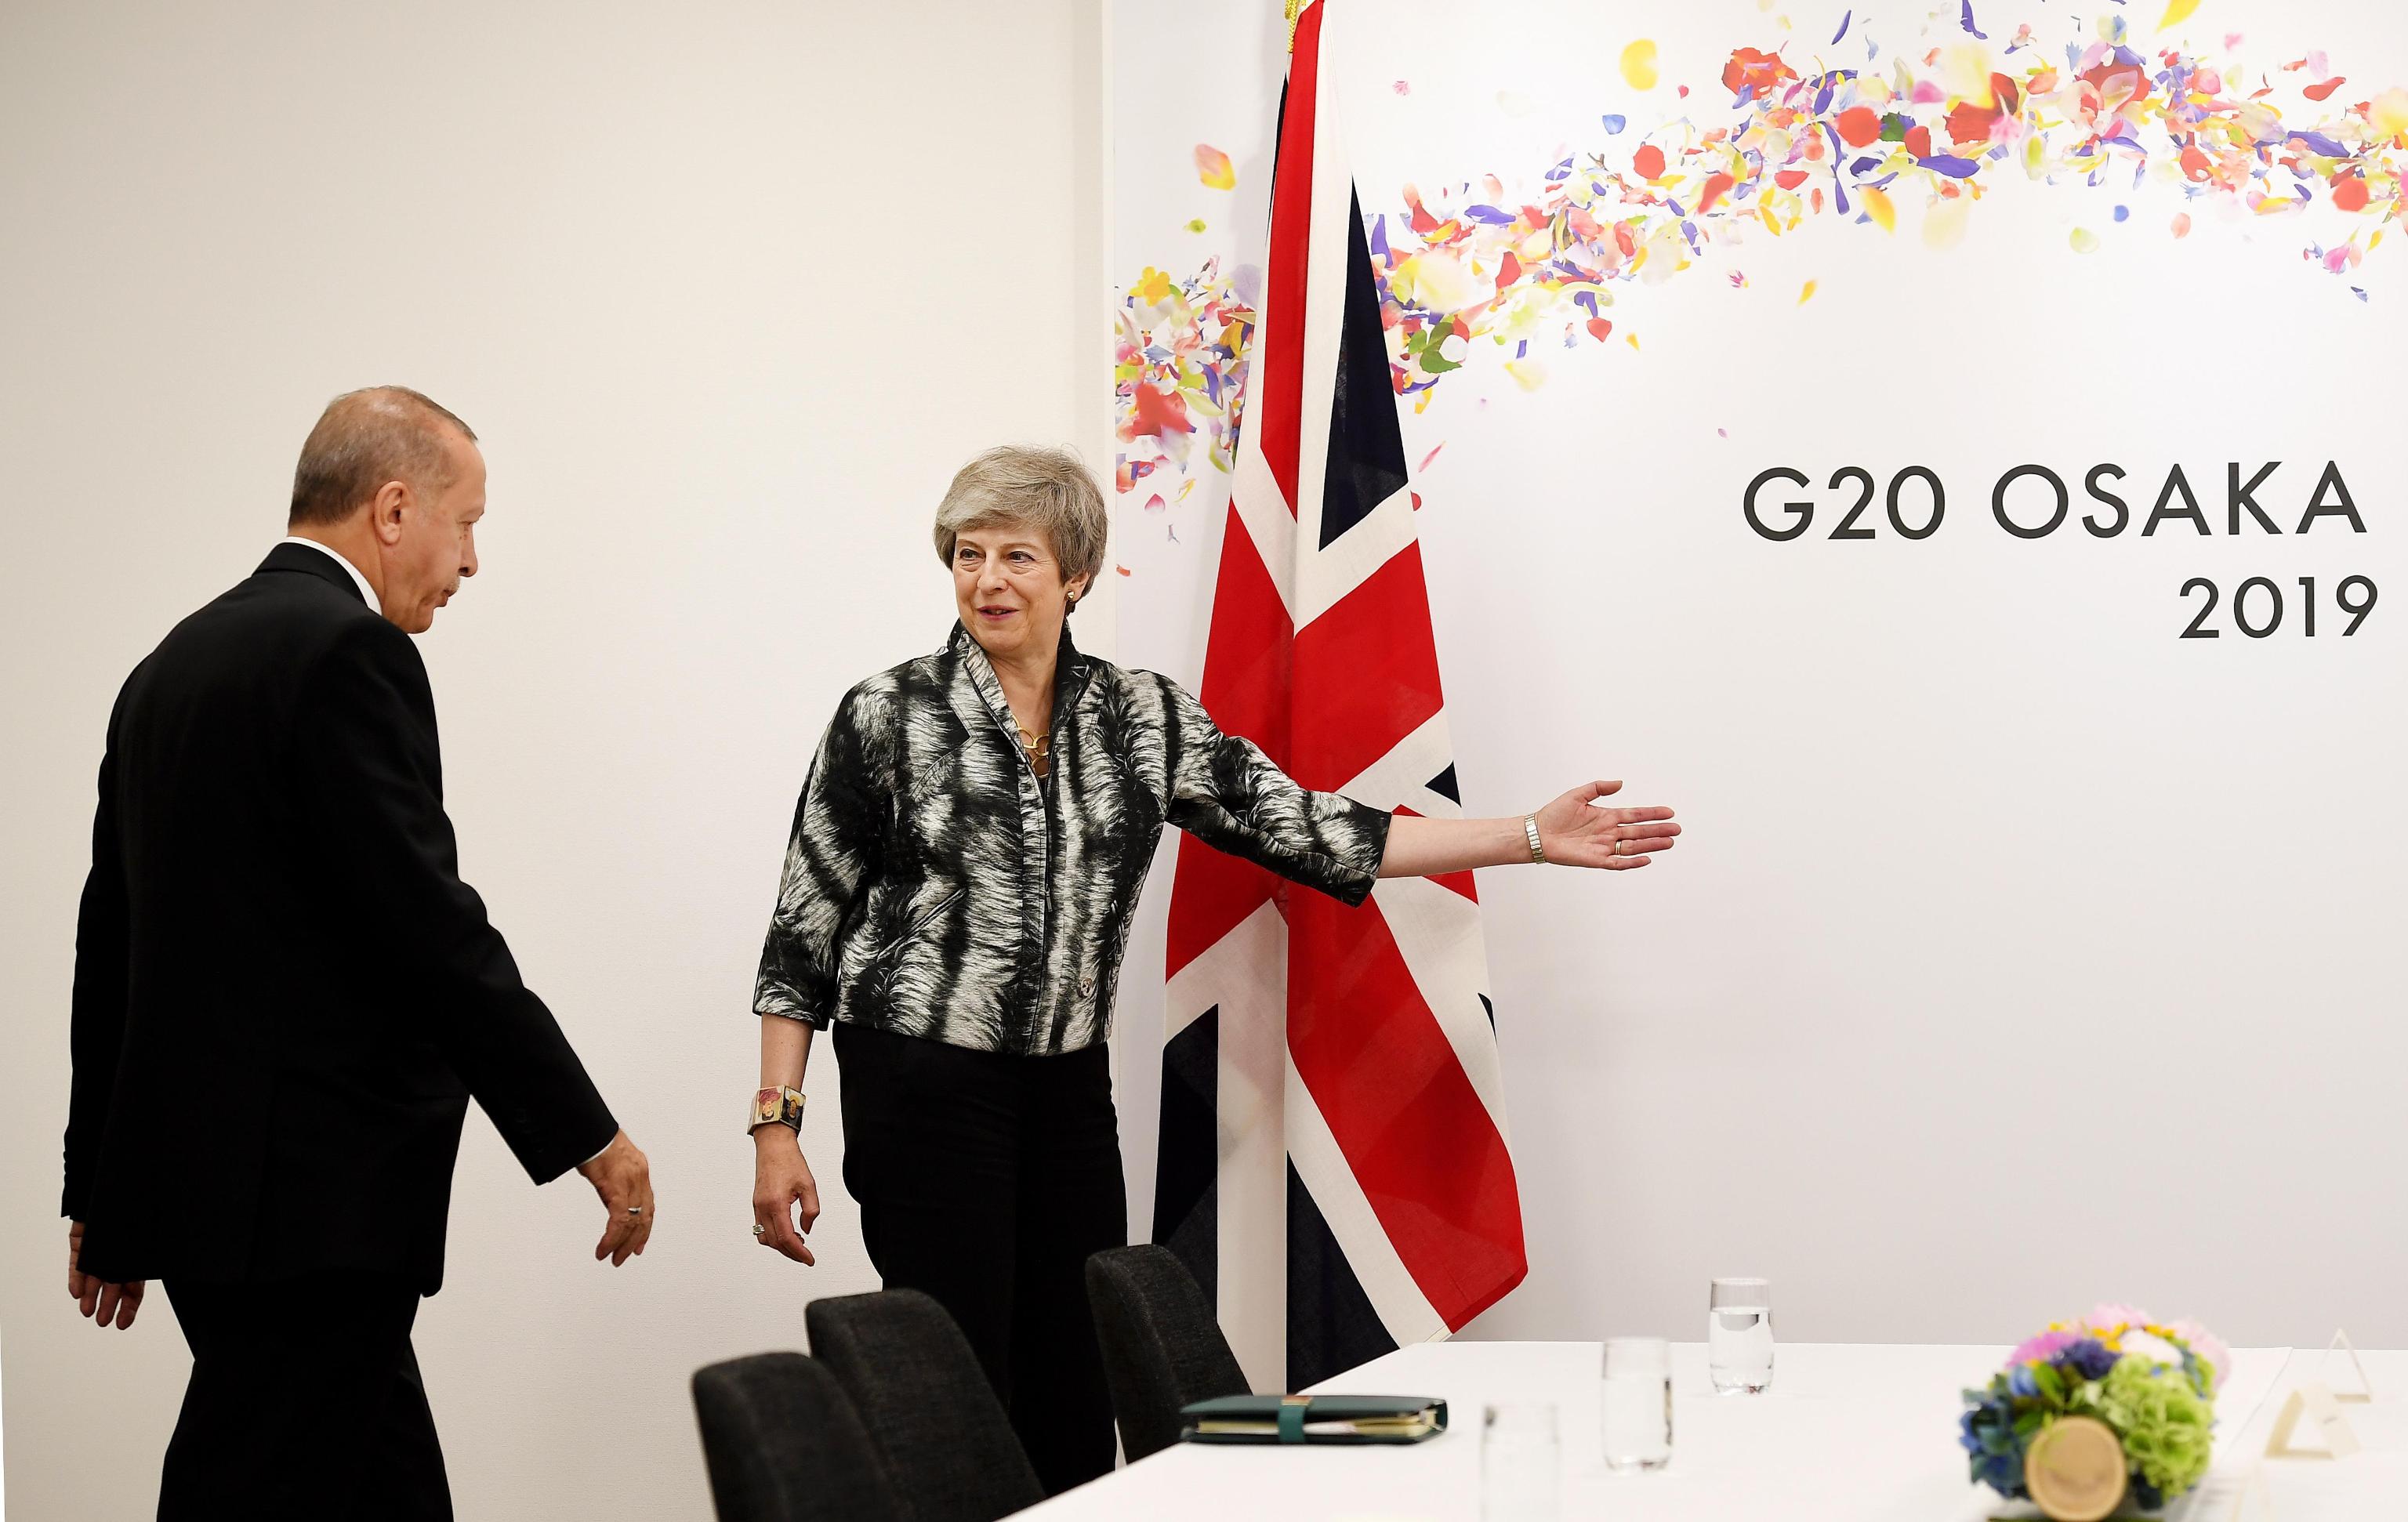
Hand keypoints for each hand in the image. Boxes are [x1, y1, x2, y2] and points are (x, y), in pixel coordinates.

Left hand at [67, 1221, 143, 1329]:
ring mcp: (97, 1254)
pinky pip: (78, 1265)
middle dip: (107, 1306)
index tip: (122, 1323)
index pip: (133, 1289)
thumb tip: (146, 1278)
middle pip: (112, 1288)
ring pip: (93, 1279)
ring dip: (90, 1296)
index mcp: (134, 1262)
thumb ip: (144, 1262)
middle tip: (102, 1321)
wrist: (110, 1193)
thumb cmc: (135, 1214)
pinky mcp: (81, 1246)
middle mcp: (115, 1260)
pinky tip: (77, 1293)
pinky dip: (76, 1279)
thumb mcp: (145, 1242)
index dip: (128, 1307)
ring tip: (87, 1311)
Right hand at [575, 1130, 654, 1266]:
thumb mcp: (609, 1165)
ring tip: (613, 1258)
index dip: (645, 1227)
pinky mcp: (617, 1187)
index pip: (648, 1205)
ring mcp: (631, 1182)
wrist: (588, 1128)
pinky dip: (612, 1237)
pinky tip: (604, 1248)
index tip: (639, 1243)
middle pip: (644, 1217)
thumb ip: (614, 1183)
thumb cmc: (594, 1141)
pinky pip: (619, 1220)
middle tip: (624, 1257)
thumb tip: (611, 1202)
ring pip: (633, 1222)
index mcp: (639, 1170)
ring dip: (622, 1244)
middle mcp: (640, 1177)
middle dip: (635, 1240)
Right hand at [752, 1128, 820, 1265]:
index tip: (809, 1259)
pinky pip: (761, 1228)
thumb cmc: (790, 1161)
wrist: (773, 1146)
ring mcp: (757, 1207)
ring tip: (798, 1245)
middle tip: (806, 1256)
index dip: (799, 1253)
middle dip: (791, 1253)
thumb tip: (806, 1230)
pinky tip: (786, 1233)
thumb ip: (811, 1210)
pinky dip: (773, 1236)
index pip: (786, 1238)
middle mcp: (763, 1208)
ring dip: (780, 1246)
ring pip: (765, 1238)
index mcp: (776, 1204)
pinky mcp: (757, 1204)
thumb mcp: (809, 1185)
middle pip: (774, 1243)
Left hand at [1534, 780, 1679, 868]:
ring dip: (1651, 845)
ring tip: (1669, 842)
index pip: (1635, 815)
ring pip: (1633, 846)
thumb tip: (1621, 782)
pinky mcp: (1595, 860)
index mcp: (1606, 816)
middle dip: (1658, 830)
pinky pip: (1617, 862)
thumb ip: (1599, 788)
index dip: (1652, 814)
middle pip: (1639, 831)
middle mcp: (1608, 832)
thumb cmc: (1554, 814)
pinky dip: (1632, 861)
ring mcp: (1603, 846)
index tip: (1669, 812)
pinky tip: (1646, 858)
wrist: (1537, 833)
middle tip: (1677, 830)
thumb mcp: (1577, 794)